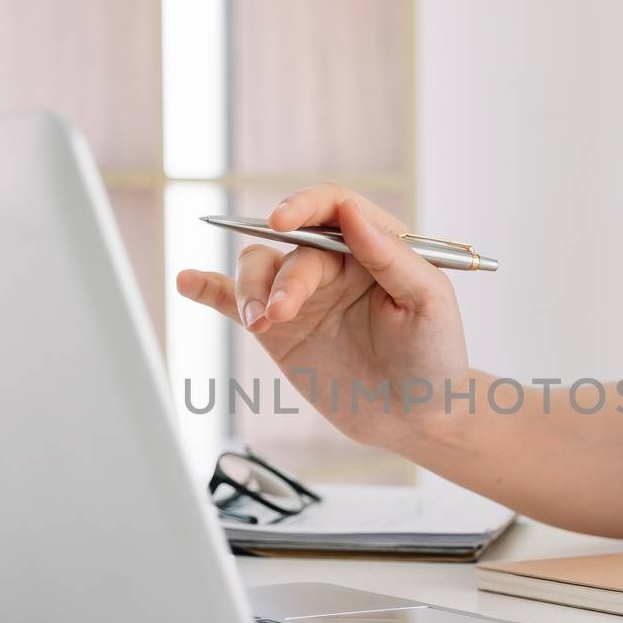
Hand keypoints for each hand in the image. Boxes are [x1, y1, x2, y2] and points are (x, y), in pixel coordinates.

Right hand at [175, 184, 470, 449]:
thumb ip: (392, 256)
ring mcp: (303, 295)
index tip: (284, 221)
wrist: (416, 417)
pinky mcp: (279, 331)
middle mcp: (334, 263)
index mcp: (375, 245)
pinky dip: (209, 289)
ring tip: (261, 325)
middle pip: (291, 247)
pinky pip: (236, 301)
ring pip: (259, 269)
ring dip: (251, 291)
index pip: (334, 207)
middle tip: (281, 314)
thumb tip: (352, 212)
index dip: (305, 205)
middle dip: (283, 278)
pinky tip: (188, 282)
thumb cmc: (435, 356)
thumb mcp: (428, 303)